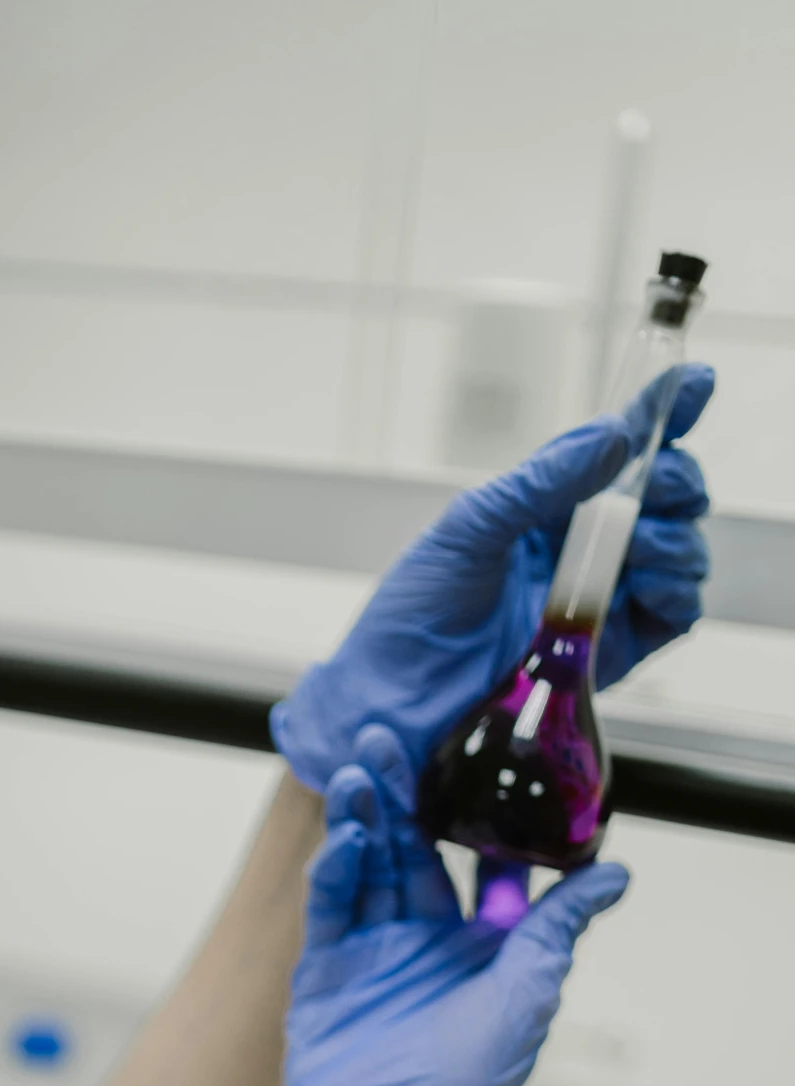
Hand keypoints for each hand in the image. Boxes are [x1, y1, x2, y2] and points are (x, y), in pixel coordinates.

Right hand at [252, 727, 628, 1085]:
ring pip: (366, 866)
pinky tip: (349, 831)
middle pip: (411, 852)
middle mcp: (420, 944)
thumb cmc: (467, 1080)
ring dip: (364, 816)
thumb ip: (560, 925)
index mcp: (475, 950)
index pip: (477, 867)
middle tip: (391, 736)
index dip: (476, 818)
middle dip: (402, 795)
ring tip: (363, 763)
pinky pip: (330, 904)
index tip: (475, 762)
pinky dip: (337, 866)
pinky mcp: (323, 969)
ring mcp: (369, 953)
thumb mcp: (530, 990)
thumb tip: (615, 874)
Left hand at [272, 366, 713, 798]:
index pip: (622, 449)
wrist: (397, 694)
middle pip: (667, 495)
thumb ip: (542, 480)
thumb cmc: (417, 609)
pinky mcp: (612, 648)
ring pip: (681, 551)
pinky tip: (651, 584)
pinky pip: (674, 615)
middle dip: (675, 480)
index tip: (697, 381)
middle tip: (653, 485)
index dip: (664, 412)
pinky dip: (678, 593)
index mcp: (550, 504)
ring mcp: (602, 596)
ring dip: (676, 537)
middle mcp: (584, 545)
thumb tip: (613, 436)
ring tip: (637, 545)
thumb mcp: (472, 525)